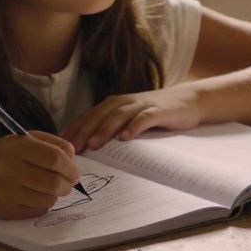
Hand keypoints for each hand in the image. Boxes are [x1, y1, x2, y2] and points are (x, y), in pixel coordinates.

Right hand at [0, 132, 79, 218]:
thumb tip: (73, 158)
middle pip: (54, 182)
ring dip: (56, 195)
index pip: (55, 158)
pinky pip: (36, 211)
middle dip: (68, 184)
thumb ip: (50, 143)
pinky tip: (36, 197)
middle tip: (68, 183)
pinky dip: (43, 205)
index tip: (74, 172)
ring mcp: (5, 192)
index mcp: (16, 147)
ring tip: (50, 189)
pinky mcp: (3, 211)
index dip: (71, 167)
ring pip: (48, 199)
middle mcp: (9, 170)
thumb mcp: (20, 140)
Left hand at [62, 85, 202, 152]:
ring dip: (105, 129)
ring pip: (119, 115)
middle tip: (72, 149)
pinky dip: (134, 126)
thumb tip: (86, 148)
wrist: (189, 100)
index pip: (89, 116)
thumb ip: (112, 127)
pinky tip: (126, 137)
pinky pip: (145, 117)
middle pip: (100, 115)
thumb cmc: (156, 113)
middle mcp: (125, 102)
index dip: (74, 130)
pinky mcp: (160, 110)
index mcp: (115, 104)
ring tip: (94, 144)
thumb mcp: (130, 118)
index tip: (60, 147)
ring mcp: (143, 105)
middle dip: (84, 131)